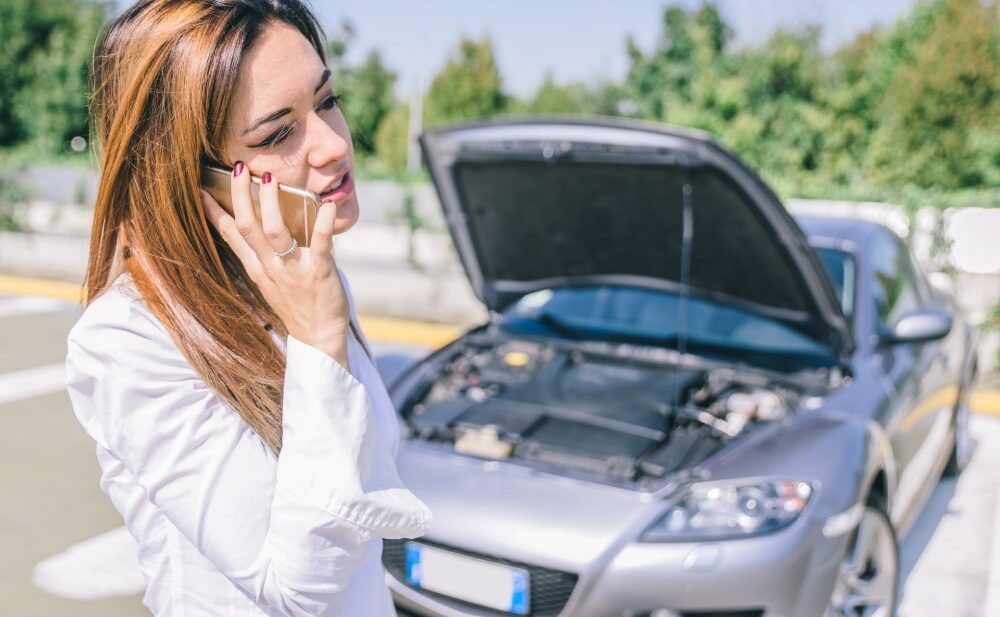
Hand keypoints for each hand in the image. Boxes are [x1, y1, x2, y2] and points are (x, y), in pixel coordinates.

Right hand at [202, 162, 350, 367]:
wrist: (319, 338)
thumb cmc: (298, 304)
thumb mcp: (270, 280)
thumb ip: (264, 254)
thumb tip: (261, 223)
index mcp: (257, 268)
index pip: (231, 236)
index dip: (215, 212)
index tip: (203, 189)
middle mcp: (270, 267)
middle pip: (247, 228)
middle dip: (240, 196)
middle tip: (238, 168)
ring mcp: (293, 270)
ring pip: (275, 233)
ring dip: (271, 205)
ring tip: (269, 179)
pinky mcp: (319, 272)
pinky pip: (321, 244)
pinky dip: (324, 224)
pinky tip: (328, 205)